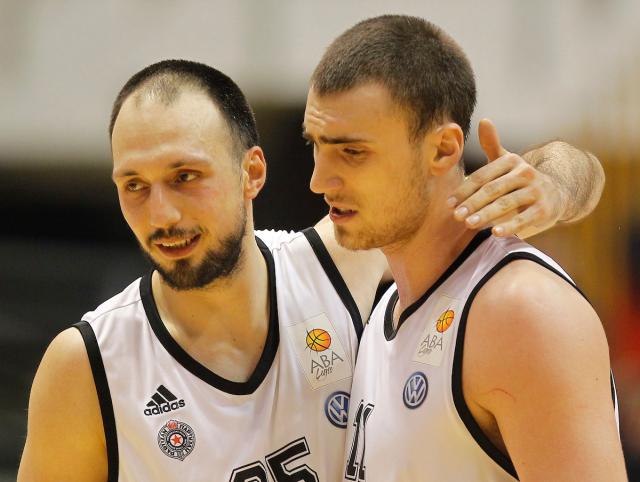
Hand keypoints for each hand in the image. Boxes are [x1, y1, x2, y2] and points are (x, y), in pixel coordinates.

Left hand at [448, 119, 566, 236]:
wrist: (557, 192)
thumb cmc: (521, 178)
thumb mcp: (507, 161)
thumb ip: (492, 144)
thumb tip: (483, 120)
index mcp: (512, 161)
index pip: (483, 176)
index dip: (464, 190)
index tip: (449, 203)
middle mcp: (525, 173)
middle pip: (493, 189)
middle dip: (473, 203)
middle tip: (456, 216)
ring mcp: (536, 191)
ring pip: (507, 203)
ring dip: (486, 214)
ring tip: (469, 224)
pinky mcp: (544, 209)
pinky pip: (525, 218)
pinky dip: (510, 226)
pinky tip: (495, 233)